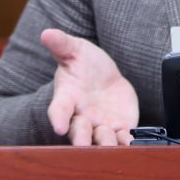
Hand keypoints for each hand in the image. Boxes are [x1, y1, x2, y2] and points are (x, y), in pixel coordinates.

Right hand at [41, 28, 138, 145]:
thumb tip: (46, 33)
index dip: (58, 118)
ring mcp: (100, 125)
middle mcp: (81, 116)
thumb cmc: (83, 64)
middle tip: (83, 145)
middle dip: (81, 139)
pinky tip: (132, 145)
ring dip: (106, 144)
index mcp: (67, 98)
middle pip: (78, 131)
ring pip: (101, 139)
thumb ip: (62, 44)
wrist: (104, 76)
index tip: (58, 126)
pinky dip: (127, 143)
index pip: (59, 109)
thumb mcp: (75, 50)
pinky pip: (122, 139)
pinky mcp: (119, 128)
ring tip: (111, 147)